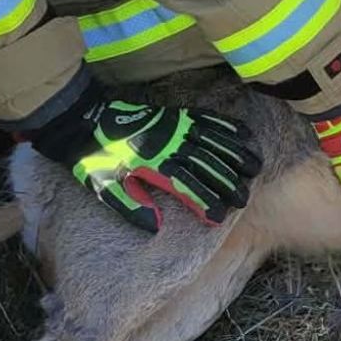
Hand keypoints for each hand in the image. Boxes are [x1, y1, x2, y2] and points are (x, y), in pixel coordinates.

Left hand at [30, 88, 262, 233]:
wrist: (85, 122)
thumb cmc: (95, 160)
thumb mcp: (106, 188)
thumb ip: (132, 205)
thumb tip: (157, 225)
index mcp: (153, 165)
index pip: (185, 186)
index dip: (204, 201)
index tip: (219, 216)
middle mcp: (169, 145)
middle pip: (206, 165)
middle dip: (227, 182)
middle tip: (244, 198)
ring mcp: (175, 128)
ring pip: (213, 141)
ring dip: (235, 154)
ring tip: (255, 167)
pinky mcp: (177, 115)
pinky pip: (208, 120)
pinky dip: (228, 127)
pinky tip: (244, 134)